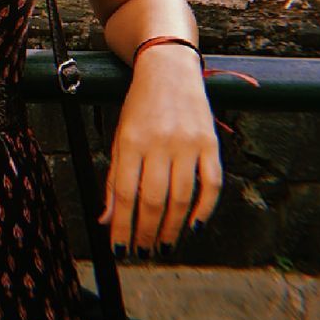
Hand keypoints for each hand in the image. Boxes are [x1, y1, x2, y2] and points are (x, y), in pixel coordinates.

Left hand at [97, 45, 221, 255]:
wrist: (168, 67)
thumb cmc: (140, 106)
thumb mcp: (120, 136)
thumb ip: (116, 177)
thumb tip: (107, 219)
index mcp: (132, 140)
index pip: (125, 195)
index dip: (122, 227)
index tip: (120, 250)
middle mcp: (160, 142)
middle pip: (153, 200)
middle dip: (147, 233)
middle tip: (144, 252)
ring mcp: (188, 143)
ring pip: (182, 198)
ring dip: (172, 228)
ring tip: (164, 245)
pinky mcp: (210, 142)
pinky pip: (212, 184)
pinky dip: (205, 209)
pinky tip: (194, 226)